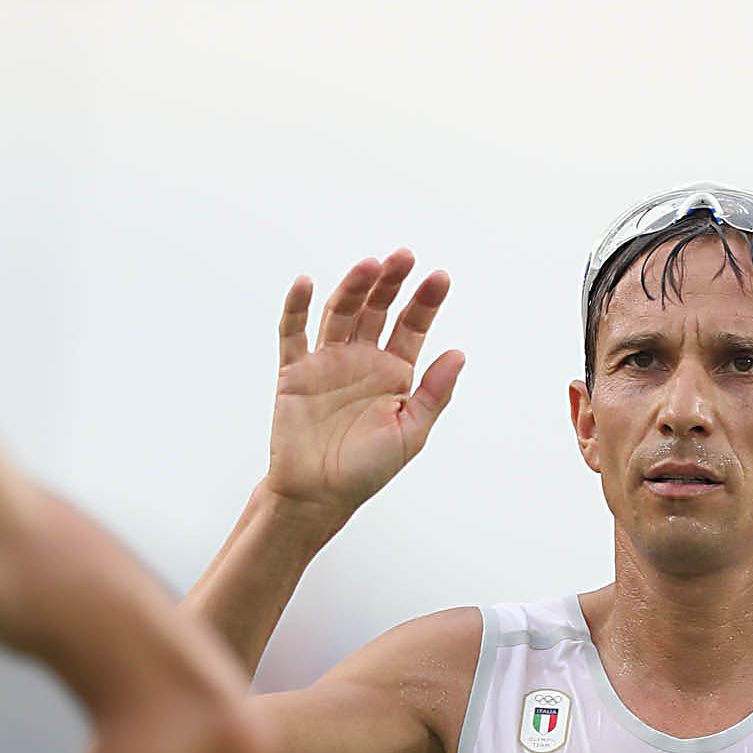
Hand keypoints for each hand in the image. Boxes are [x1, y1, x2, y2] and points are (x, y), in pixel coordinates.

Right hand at [266, 250, 464, 531]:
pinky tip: (306, 283)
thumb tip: (459, 353)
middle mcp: (362, 360)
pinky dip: (296, 307)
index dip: (425, 302)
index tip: (440, 278)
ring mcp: (327, 361)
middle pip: (377, 308)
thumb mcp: (411, 433)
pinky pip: (293, 333)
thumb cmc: (366, 469)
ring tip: (369, 266)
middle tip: (404, 256)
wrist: (318, 496)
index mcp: (394, 373)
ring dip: (353, 287)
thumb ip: (434, 393)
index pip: (412, 326)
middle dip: (391, 282)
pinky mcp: (295, 371)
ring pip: (341, 312)